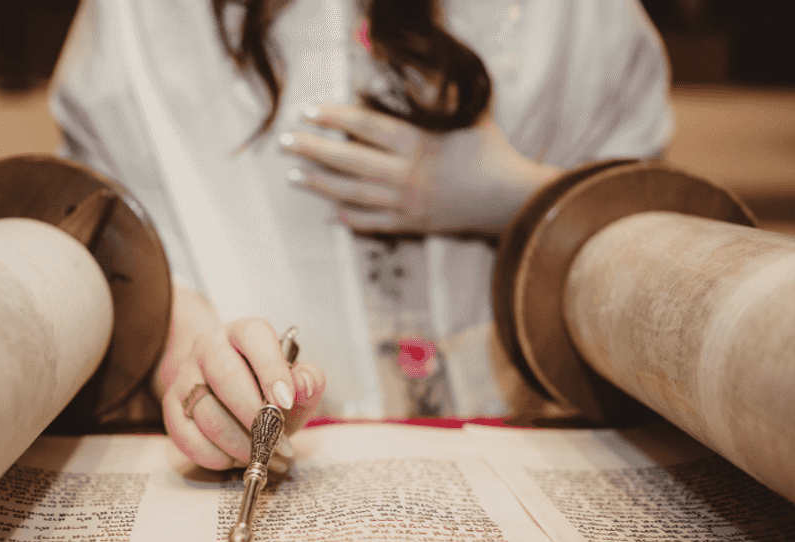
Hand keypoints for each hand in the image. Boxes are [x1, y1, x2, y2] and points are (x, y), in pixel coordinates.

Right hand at [158, 310, 324, 470]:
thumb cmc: (267, 387)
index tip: (286, 402)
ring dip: (238, 443)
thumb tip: (303, 385)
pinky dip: (216, 456)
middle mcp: (209, 347)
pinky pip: (187, 436)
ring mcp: (186, 375)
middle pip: (226, 377)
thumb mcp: (296, 382)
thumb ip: (308, 381)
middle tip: (276, 441)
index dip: (272, 370)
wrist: (228, 391)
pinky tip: (235, 458)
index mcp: (244, 332)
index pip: (255, 338)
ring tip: (261, 454)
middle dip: (254, 416)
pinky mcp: (171, 406)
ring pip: (206, 413)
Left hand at [280, 103, 559, 234]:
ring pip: (352, 193)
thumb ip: (436, 92)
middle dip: (311, 149)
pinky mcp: (411, 225)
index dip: (333, 116)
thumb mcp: (466, 113)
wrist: (511, 200)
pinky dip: (350, 218)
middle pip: (347, 160)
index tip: (309, 110)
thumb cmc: (490, 151)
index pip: (364, 125)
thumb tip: (412, 64)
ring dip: (319, 184)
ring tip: (293, 177)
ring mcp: (406, 203)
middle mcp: (405, 174)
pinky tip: (331, 212)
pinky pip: (373, 223)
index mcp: (416, 142)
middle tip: (284, 142)